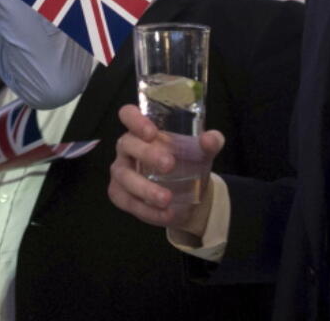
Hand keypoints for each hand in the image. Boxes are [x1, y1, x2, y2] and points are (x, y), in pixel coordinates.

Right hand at [108, 104, 222, 237]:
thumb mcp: (202, 152)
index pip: (128, 114)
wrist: (188, 195)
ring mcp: (121, 171)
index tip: (151, 132)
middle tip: (169, 164)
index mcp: (143, 129)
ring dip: (145, 188)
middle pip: (127, 144)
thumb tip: (209, 139)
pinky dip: (147, 210)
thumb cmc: (188, 162)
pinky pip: (128, 202)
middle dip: (146, 154)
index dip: (134, 119)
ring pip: (124, 176)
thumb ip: (209, 143)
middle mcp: (128, 147)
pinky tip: (166, 214)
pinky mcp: (120, 194)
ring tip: (167, 198)